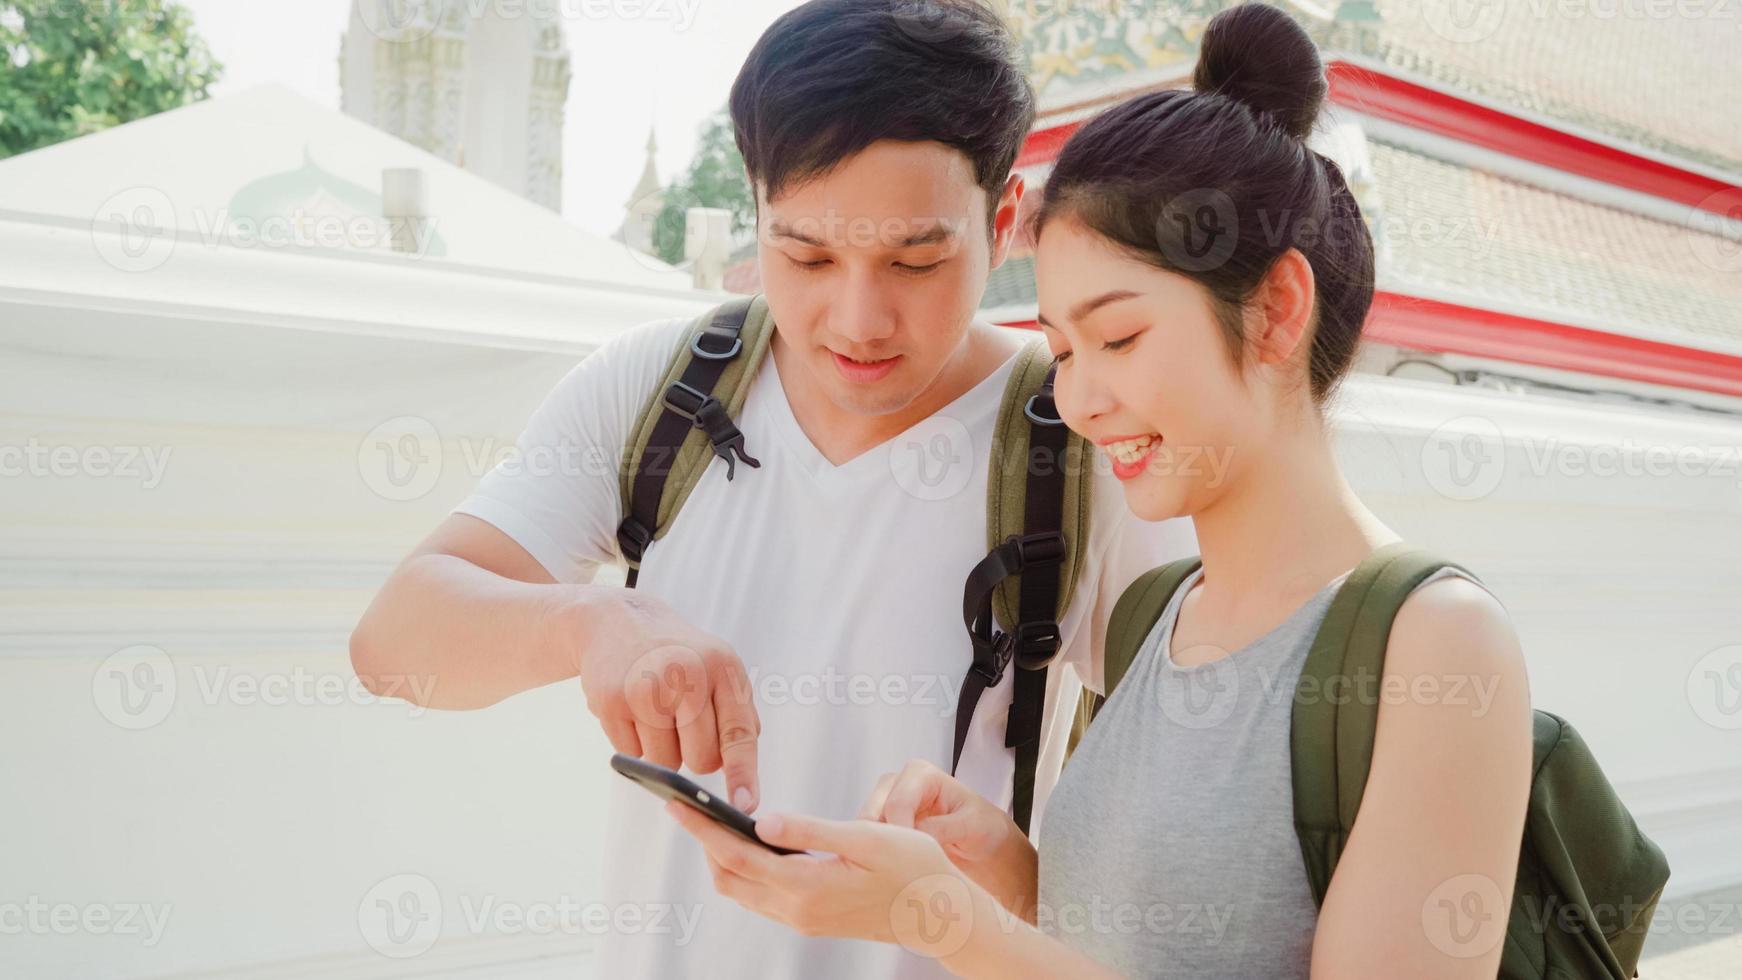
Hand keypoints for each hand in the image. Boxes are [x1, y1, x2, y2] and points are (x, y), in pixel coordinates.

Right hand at [573, 589, 759, 809]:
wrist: (616, 622)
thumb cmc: (676, 655)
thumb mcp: (717, 668)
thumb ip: (735, 716)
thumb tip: (741, 778)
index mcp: (722, 667)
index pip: (739, 733)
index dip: (743, 775)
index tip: (745, 807)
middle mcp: (686, 675)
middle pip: (702, 759)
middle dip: (694, 755)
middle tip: (681, 724)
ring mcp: (647, 689)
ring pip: (666, 763)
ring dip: (662, 750)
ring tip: (655, 711)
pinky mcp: (611, 702)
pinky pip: (632, 755)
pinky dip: (634, 742)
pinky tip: (631, 710)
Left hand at [666, 801, 989, 961]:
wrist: (940, 915)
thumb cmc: (913, 869)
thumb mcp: (866, 838)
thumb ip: (811, 830)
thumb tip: (762, 820)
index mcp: (806, 887)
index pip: (736, 854)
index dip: (702, 828)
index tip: (676, 805)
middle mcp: (796, 909)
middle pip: (729, 876)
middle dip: (705, 842)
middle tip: (688, 807)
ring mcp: (802, 919)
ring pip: (742, 889)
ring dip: (724, 857)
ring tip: (713, 821)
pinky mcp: (811, 919)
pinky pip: (762, 895)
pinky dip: (746, 869)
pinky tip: (753, 845)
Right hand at [860, 759, 1017, 870]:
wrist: (985, 845)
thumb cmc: (983, 828)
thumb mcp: (971, 826)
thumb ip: (942, 827)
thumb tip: (913, 836)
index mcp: (920, 773)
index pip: (896, 804)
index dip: (900, 834)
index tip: (911, 862)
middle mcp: (895, 784)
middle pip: (872, 815)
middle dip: (883, 844)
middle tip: (900, 872)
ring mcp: (883, 806)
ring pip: (862, 832)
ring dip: (876, 853)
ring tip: (897, 876)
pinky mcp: (879, 829)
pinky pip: (864, 844)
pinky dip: (873, 859)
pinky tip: (889, 875)